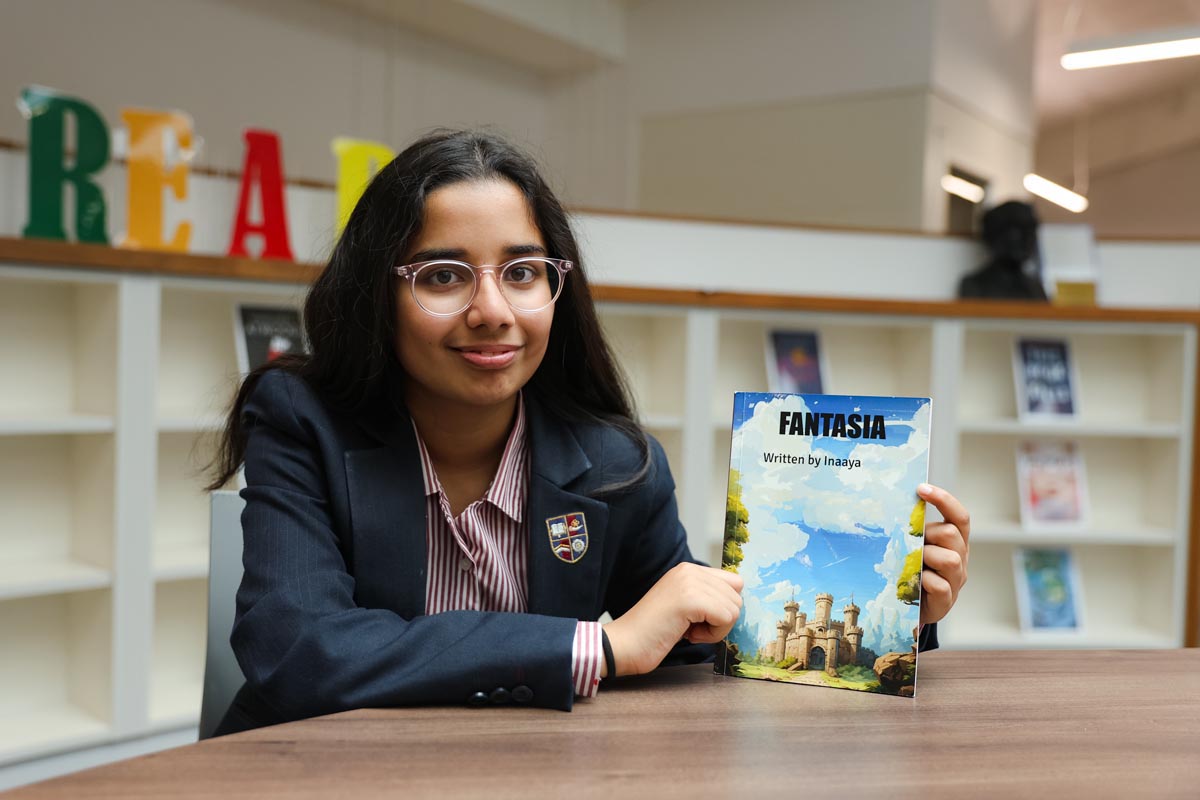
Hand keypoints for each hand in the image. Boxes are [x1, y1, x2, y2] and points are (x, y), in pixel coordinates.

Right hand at [602, 563, 743, 676]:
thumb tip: (736, 603)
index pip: (734, 583)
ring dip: (715, 629)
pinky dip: (712, 635)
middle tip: (690, 627)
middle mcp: (690, 570)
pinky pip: (726, 618)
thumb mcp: (683, 606)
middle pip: (737, 596)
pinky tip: (687, 634)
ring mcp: (689, 582)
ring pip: (734, 609)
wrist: (624, 645)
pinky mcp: (690, 599)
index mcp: (688, 570)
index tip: (698, 619)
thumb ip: (706, 597)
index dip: (723, 607)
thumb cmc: (653, 633)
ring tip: (686, 630)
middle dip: (720, 620)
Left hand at [917, 483, 969, 624]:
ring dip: (927, 557)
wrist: (912, 609)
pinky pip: (940, 585)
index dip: (944, 500)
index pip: (959, 516)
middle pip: (952, 533)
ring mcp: (956, 580)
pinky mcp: (947, 600)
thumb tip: (898, 509)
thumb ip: (915, 532)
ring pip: (950, 559)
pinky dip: (925, 581)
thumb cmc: (913, 572)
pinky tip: (914, 582)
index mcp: (955, 541)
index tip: (921, 488)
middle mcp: (960, 557)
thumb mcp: (915, 548)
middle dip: (929, 533)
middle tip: (911, 542)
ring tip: (912, 564)